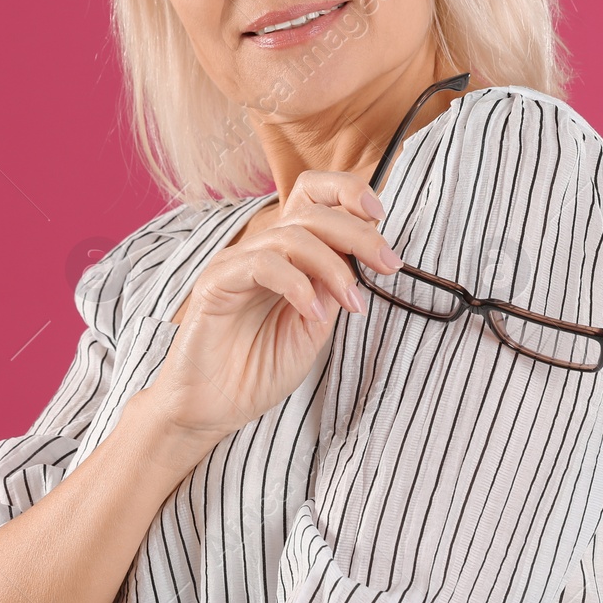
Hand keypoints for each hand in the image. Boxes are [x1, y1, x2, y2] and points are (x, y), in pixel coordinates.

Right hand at [145, 170, 403, 441]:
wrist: (213, 409)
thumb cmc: (259, 368)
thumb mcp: (314, 325)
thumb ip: (333, 287)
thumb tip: (364, 254)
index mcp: (286, 253)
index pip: (313, 194)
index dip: (348, 192)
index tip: (381, 216)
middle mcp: (261, 249)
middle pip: (312, 211)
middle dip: (359, 233)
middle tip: (389, 264)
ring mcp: (236, 262)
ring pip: (293, 235)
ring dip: (334, 266)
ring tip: (352, 303)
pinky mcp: (216, 283)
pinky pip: (262, 265)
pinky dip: (297, 285)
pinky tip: (312, 313)